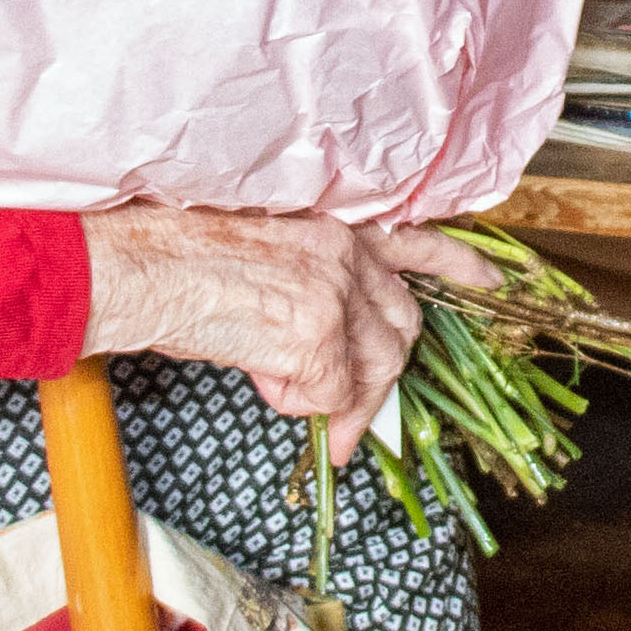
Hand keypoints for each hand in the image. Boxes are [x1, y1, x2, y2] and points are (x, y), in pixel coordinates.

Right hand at [78, 210, 502, 461]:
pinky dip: (300, 406)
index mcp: (334, 225)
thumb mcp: (262, 249)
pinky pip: (329, 397)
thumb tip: (322, 346)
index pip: (419, 243)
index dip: (461, 268)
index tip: (494, 284)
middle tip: (340, 402)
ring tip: (295, 399)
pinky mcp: (316, 339)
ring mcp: (335, 296)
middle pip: (400, 328)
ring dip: (339, 399)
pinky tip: (260, 382)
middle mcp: (345, 255)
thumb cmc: (176, 257)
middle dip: (379, 373)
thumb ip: (309, 281)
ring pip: (373, 369)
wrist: (136, 267)